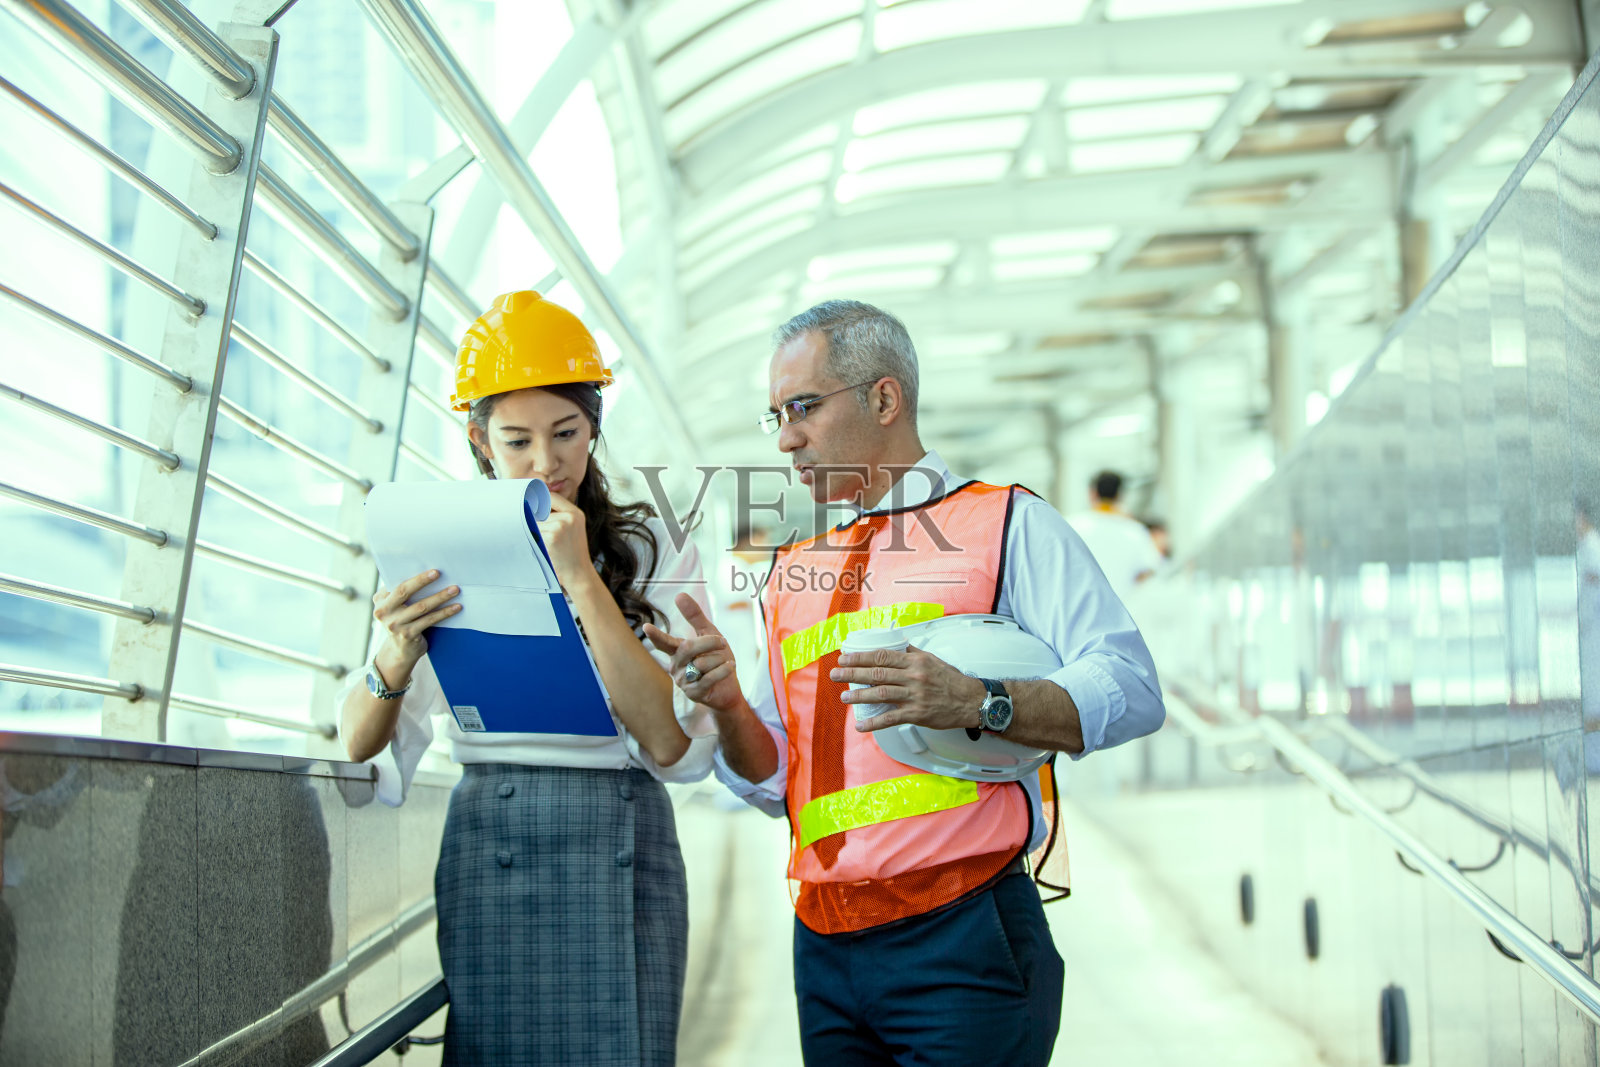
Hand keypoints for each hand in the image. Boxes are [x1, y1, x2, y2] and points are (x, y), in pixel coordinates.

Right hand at [373, 569, 460, 677]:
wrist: (400, 651)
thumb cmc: (402, 620)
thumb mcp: (395, 607)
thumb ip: (402, 592)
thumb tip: (427, 574)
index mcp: (380, 600)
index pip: (396, 583)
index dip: (413, 576)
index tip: (430, 569)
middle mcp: (384, 612)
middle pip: (404, 591)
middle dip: (422, 580)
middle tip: (438, 572)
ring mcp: (395, 624)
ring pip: (421, 606)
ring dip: (440, 596)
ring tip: (455, 589)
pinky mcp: (408, 635)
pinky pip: (429, 620)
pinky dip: (444, 612)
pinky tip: (456, 607)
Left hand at [539, 493, 591, 588]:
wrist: (579, 574)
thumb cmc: (572, 553)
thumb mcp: (573, 529)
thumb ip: (558, 516)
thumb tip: (532, 504)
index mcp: (576, 513)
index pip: (551, 497)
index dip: (538, 498)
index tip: (528, 501)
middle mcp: (569, 517)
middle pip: (540, 509)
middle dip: (534, 517)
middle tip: (533, 528)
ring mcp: (560, 527)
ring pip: (535, 522)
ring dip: (533, 531)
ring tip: (543, 543)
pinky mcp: (551, 538)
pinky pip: (533, 532)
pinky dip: (532, 539)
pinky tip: (540, 547)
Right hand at [643, 592, 741, 713]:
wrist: (728, 688)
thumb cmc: (716, 659)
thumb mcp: (709, 634)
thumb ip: (694, 616)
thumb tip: (679, 595)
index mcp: (677, 652)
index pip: (664, 642)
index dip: (656, 635)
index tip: (646, 627)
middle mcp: (676, 666)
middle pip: (688, 648)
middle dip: (708, 642)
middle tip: (722, 642)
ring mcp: (683, 682)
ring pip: (702, 663)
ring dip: (719, 660)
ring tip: (724, 663)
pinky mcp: (694, 694)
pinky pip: (710, 677)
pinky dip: (723, 670)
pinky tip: (729, 667)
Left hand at [830, 646, 987, 731]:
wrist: (970, 700)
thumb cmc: (951, 680)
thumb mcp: (932, 660)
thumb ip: (912, 653)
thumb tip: (895, 644)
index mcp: (914, 661)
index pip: (882, 656)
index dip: (860, 657)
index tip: (845, 658)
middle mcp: (913, 677)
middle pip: (877, 673)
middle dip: (853, 674)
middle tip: (836, 675)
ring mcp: (915, 696)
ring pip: (881, 694)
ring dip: (860, 696)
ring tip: (844, 697)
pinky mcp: (917, 714)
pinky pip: (891, 718)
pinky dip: (874, 723)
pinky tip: (861, 726)